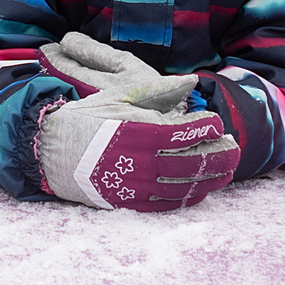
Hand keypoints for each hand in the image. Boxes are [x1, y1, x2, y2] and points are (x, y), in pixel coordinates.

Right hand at [34, 33, 237, 211]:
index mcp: (138, 132)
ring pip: (183, 186)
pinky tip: (200, 189)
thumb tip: (190, 81)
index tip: (216, 123)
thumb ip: (157, 91)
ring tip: (226, 169)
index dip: (205, 128)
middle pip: (191, 162)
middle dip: (217, 156)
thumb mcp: (119, 97)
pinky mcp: (128, 201)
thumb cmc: (85, 120)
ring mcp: (135, 185)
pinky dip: (187, 197)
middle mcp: (140, 162)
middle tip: (233, 148)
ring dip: (209, 178)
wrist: (50, 150)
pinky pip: (165, 204)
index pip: (183, 132)